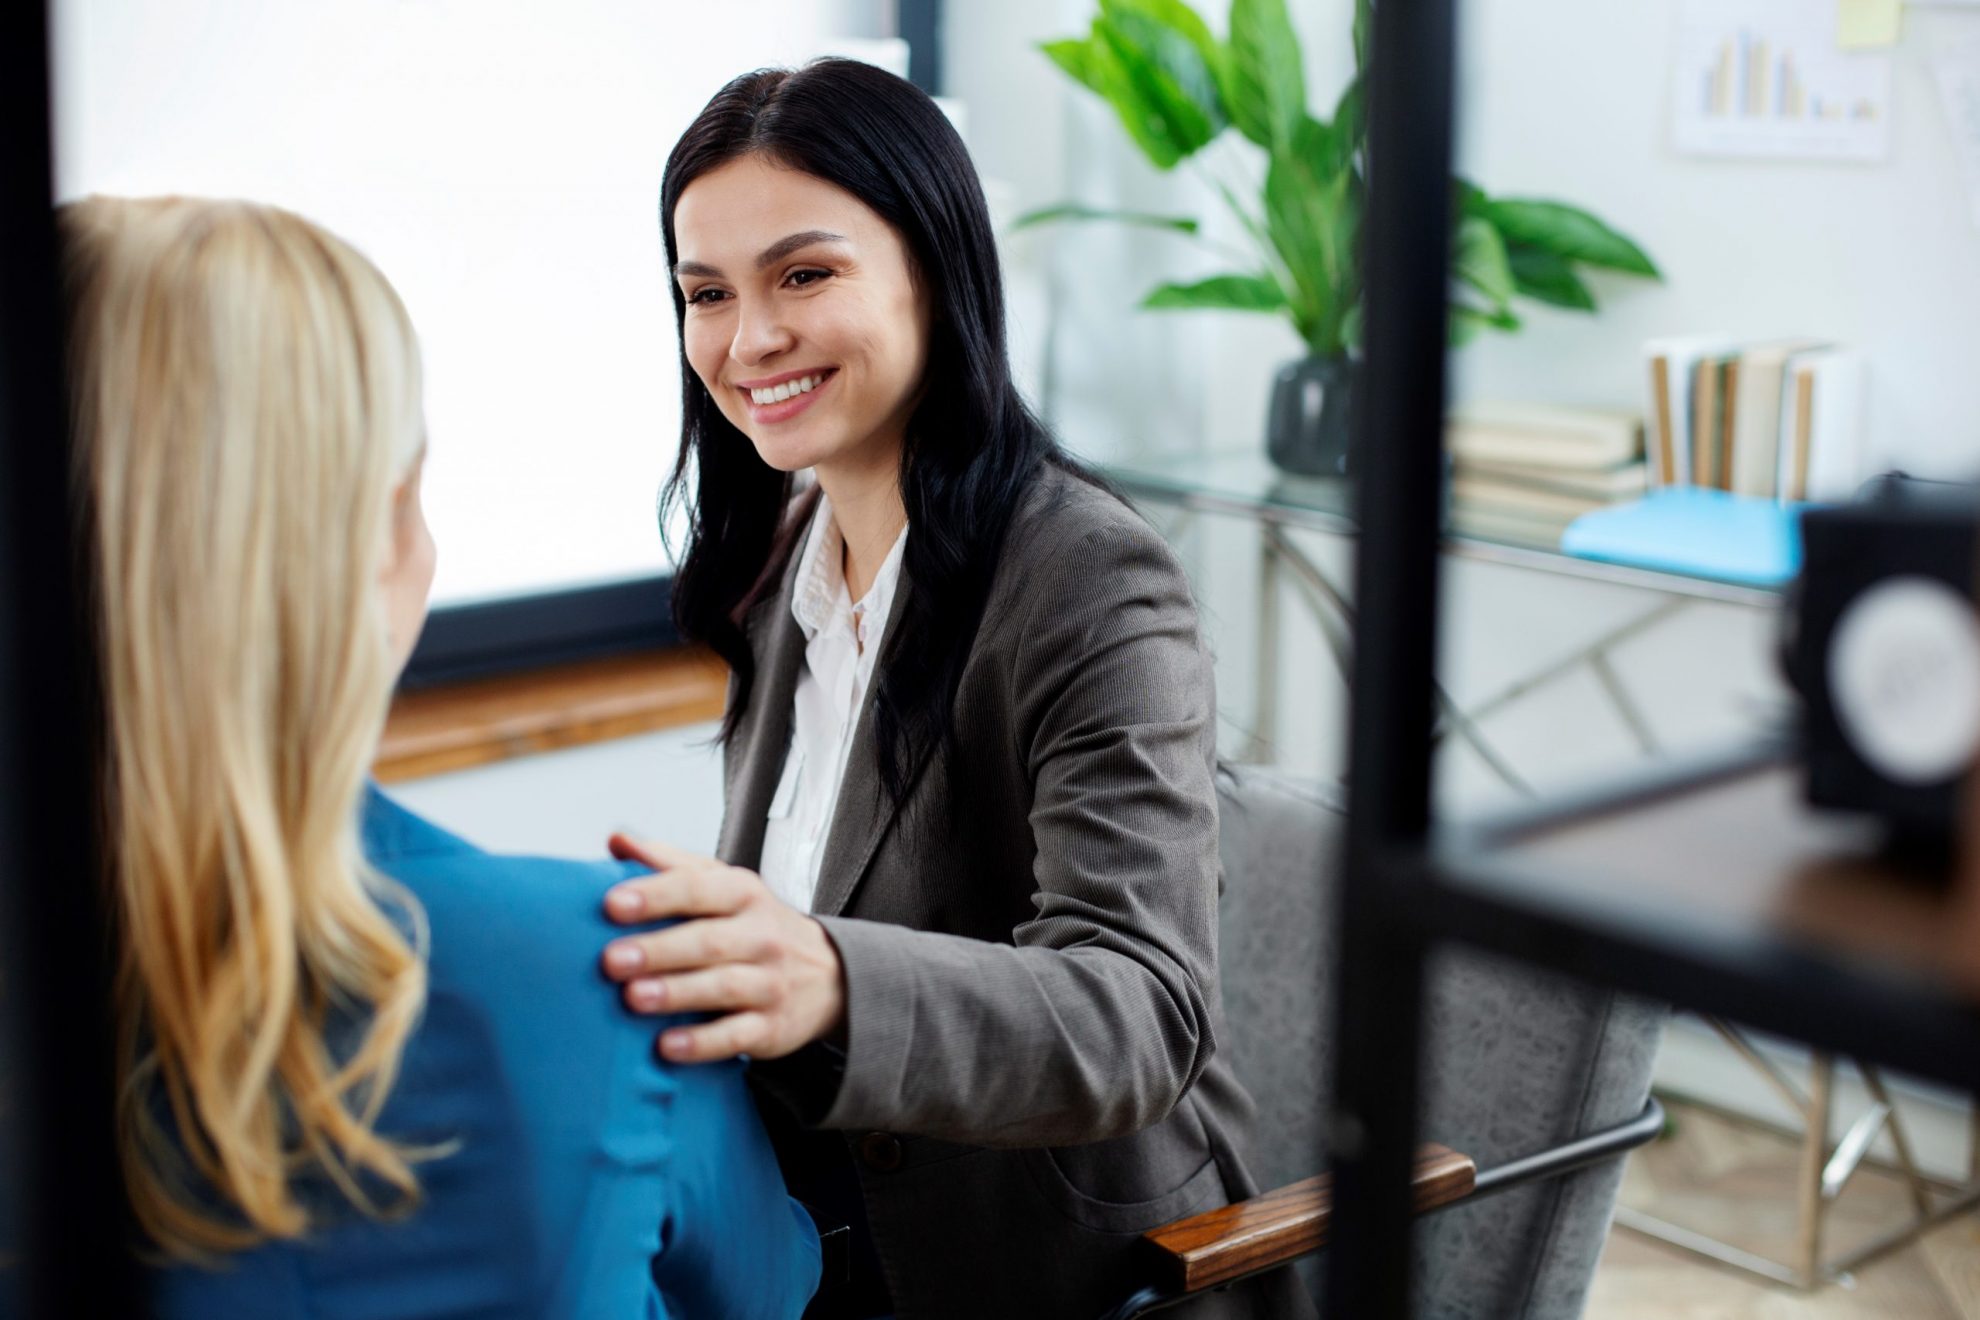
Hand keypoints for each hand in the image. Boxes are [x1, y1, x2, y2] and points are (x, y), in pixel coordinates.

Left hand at [600, 835, 845, 1063]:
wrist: (827, 974)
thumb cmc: (753, 925)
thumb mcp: (722, 886)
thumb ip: (669, 864)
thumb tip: (617, 840)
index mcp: (743, 894)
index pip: (698, 888)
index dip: (656, 895)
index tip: (612, 904)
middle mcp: (761, 936)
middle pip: (708, 941)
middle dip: (659, 949)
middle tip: (611, 960)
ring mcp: (769, 983)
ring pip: (723, 987)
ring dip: (677, 993)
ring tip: (634, 998)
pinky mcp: (771, 1027)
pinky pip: (737, 1036)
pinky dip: (703, 1042)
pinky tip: (667, 1046)